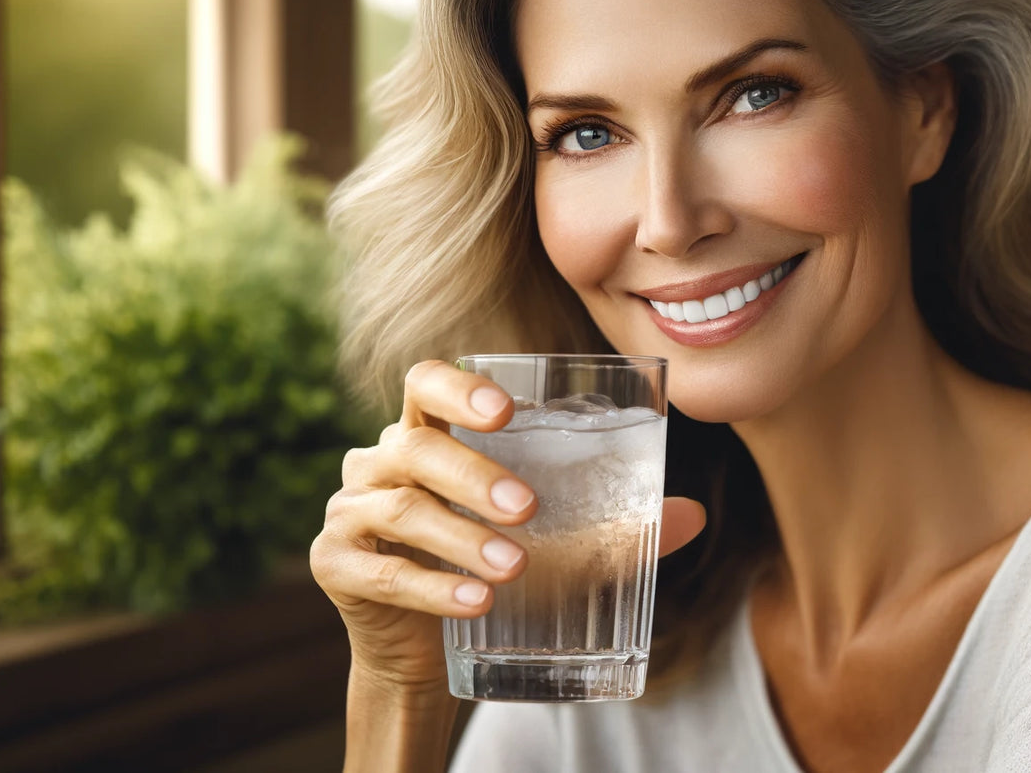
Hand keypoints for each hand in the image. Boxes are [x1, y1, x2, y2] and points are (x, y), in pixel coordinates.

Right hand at [310, 359, 706, 697]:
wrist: (423, 647)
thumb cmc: (489, 565)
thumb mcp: (552, 540)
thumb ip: (615, 523)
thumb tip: (695, 515)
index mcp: (425, 433)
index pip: (424, 383)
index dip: (458, 387)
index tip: (507, 411)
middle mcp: (378, 461)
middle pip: (415, 447)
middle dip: (474, 475)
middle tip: (528, 510)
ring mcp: (349, 512)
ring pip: (402, 510)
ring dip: (461, 538)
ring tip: (514, 568)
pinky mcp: (335, 565)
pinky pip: (380, 572)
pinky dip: (432, 588)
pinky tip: (477, 604)